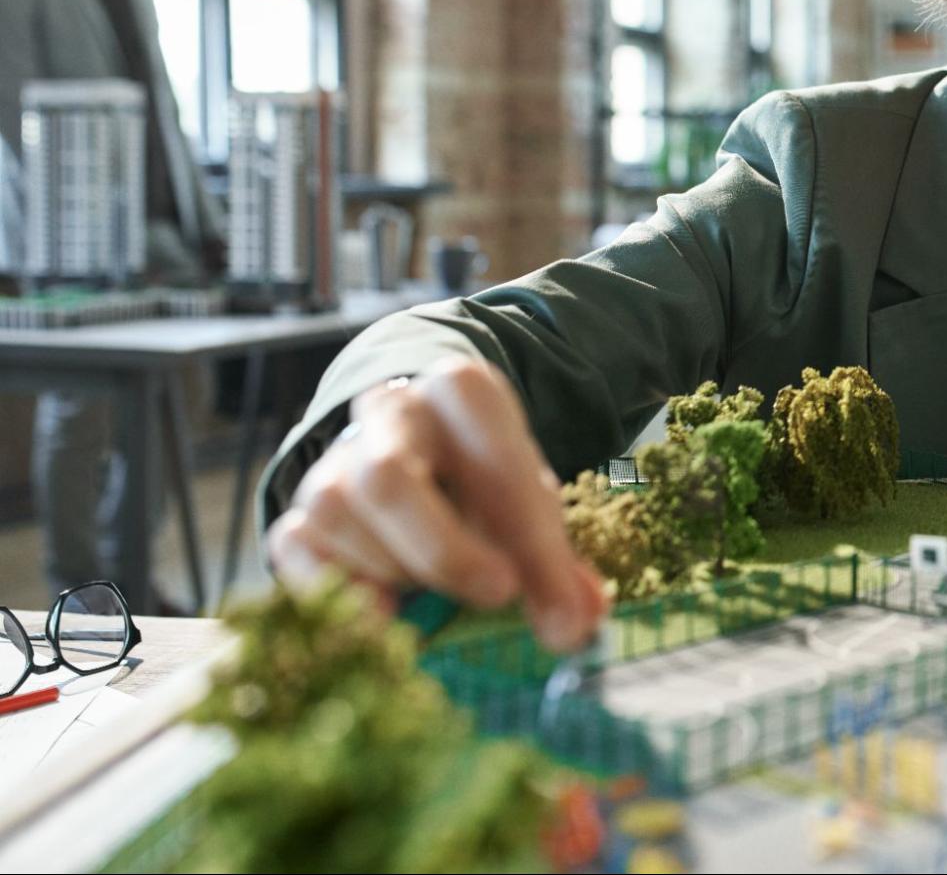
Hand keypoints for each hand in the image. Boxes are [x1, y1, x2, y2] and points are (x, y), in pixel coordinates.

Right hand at [266, 357, 608, 650]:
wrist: (424, 451)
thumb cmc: (486, 484)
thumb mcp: (532, 508)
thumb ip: (558, 568)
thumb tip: (579, 625)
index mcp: (462, 394)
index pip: (491, 452)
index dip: (515, 528)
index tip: (522, 590)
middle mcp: (389, 412)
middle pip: (387, 477)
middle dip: (441, 550)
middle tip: (494, 596)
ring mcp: (336, 458)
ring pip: (333, 509)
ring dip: (390, 567)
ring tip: (433, 592)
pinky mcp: (300, 510)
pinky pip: (295, 546)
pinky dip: (332, 588)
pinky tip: (379, 615)